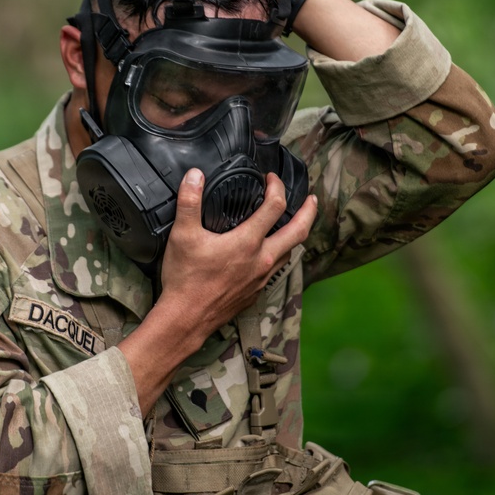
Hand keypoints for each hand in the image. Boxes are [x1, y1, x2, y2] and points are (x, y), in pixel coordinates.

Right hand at [157, 167, 317, 343]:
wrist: (186, 319)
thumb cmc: (185, 279)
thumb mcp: (182, 235)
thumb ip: (189, 201)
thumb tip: (194, 175)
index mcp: (248, 242)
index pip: (275, 206)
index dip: (277, 187)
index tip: (270, 179)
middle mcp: (261, 259)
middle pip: (298, 231)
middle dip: (309, 212)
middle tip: (311, 200)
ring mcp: (261, 278)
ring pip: (289, 252)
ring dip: (295, 235)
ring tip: (294, 223)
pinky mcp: (255, 292)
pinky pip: (275, 269)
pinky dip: (279, 255)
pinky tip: (269, 253)